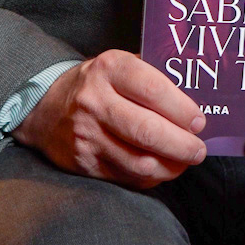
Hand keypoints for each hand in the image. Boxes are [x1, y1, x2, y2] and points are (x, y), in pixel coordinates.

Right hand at [16, 49, 206, 187]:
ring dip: (171, 166)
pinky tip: (161, 168)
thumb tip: (198, 100)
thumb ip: (153, 77)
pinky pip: (128, 177)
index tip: (199, 122)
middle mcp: (94, 101)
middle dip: (182, 145)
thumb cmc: (97, 85)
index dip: (182, 109)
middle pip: (147, 131)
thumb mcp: (119, 66)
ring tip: (184, 161)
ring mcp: (87, 135)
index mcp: (109, 69)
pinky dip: (151, 177)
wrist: (45, 108)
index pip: (153, 90)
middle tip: (198, 149)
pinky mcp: (84, 163)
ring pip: (140, 162)